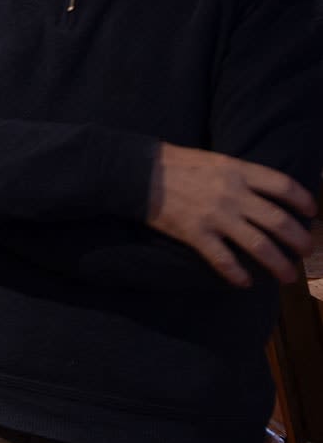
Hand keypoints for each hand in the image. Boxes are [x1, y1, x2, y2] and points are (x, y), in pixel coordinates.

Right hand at [148, 143, 316, 286]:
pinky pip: (223, 260)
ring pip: (259, 245)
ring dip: (279, 264)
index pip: (284, 186)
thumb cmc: (176, 163)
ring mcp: (215, 216)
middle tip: (306, 252)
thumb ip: (241, 175)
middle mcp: (232, 194)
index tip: (312, 214)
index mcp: (238, 171)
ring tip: (288, 276)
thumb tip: (266, 192)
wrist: (137, 172)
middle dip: (299, 241)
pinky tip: (244, 282)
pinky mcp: (195, 234)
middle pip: (279, 222)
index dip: (303, 201)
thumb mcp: (215, 160)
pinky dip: (237, 275)